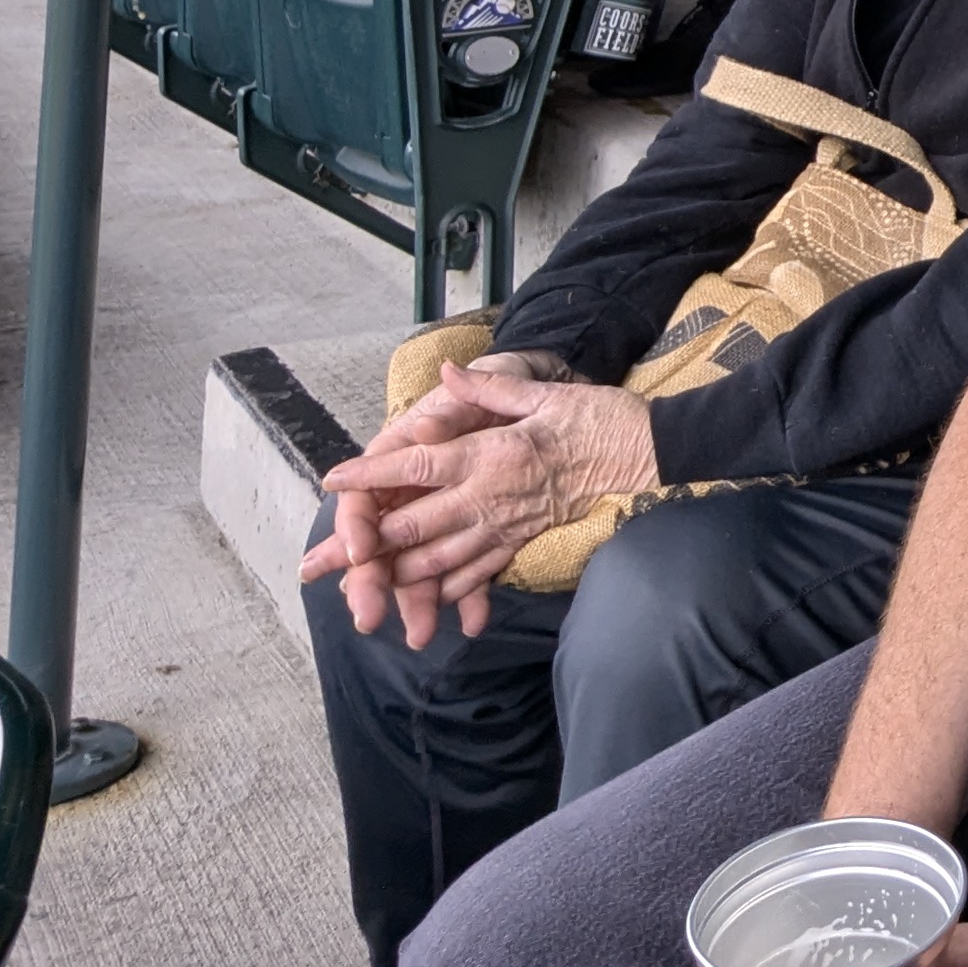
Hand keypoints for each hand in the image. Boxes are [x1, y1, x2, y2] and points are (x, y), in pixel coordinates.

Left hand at [307, 363, 656, 642]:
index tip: (332, 478)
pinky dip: (444, 588)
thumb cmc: (599, 418)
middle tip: (317, 564)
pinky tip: (424, 595)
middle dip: (360, 548)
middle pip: (411, 527)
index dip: (370, 474)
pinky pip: (477, 574)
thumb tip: (447, 372)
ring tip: (357, 589)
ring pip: (436, 562)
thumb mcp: (544, 392)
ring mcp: (505, 527)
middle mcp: (489, 497)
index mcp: (489, 454)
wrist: (650, 456)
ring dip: (393, 577)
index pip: (415, 466)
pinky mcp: (523, 543)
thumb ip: (490, 386)